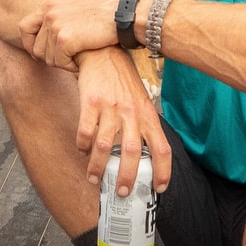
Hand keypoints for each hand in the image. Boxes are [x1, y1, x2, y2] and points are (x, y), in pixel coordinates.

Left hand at [22, 0, 125, 69]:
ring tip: (80, 55)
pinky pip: (60, 62)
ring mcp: (55, 25)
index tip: (41, 54)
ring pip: (48, 58)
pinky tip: (83, 58)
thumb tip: (51, 29)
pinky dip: (72, 65)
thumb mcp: (78, 7)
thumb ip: (62, 16)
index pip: (24, 27)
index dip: (30, 44)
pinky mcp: (64, 39)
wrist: (124, 14)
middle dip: (52, 57)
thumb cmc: (108, 12)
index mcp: (50, 5)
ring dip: (64, 62)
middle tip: (69, 58)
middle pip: (36, 48)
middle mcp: (49, 13)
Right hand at [72, 49, 172, 196]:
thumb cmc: (123, 82)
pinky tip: (82, 151)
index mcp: (148, 115)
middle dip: (127, 177)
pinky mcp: (91, 102)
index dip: (163, 171)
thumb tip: (141, 157)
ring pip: (105, 146)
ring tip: (95, 179)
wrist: (104, 53)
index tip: (159, 188)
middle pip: (133, 153)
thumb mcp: (141, 102)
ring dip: (98, 167)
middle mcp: (131, 113)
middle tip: (122, 192)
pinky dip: (82, 146)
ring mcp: (111, 108)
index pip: (162, 148)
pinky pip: (85, 132)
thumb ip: (142, 126)